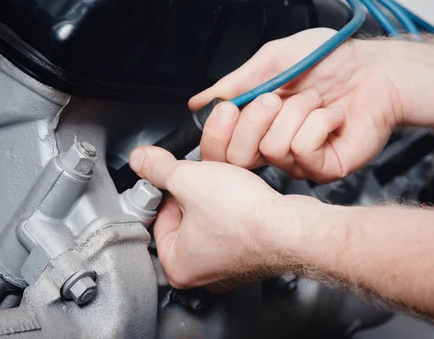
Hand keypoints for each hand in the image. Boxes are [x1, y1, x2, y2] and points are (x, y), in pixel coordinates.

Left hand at [129, 146, 319, 287]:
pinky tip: (242, 198)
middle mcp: (202, 273)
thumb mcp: (189, 179)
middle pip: (182, 221)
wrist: (292, 227)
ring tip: (224, 188)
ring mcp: (229, 266)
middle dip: (191, 194)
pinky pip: (232, 226)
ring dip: (213, 198)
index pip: (157, 219)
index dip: (166, 190)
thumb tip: (141, 160)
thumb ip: (159, 168)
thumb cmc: (247, 218)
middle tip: (201, 180)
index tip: (173, 176)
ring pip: (209, 221)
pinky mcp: (251, 255)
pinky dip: (234, 209)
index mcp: (178, 266)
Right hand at [189, 28, 404, 182]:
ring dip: (297, 112)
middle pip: (238, 158)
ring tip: (317, 101)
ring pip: (273, 148)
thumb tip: (200, 101)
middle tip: (277, 97)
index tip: (229, 107)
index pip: (221, 148)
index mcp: (259, 125)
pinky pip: (303, 151)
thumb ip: (235, 83)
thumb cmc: (330, 60)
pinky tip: (332, 115)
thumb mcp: (272, 61)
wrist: (374, 68)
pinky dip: (319, 122)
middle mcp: (276, 146)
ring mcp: (300, 161)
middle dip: (255, 118)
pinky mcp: (325, 169)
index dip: (219, 132)